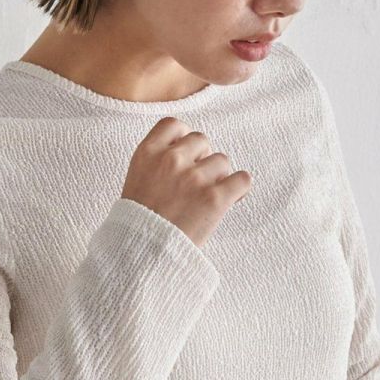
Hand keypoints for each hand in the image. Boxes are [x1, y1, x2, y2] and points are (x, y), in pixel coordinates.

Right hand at [121, 117, 251, 247]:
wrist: (141, 254)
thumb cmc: (139, 223)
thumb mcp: (137, 181)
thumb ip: (158, 162)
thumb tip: (190, 154)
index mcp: (147, 153)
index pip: (174, 125)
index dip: (183, 139)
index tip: (185, 156)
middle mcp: (171, 160)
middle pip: (202, 141)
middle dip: (202, 159)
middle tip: (195, 183)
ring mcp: (193, 178)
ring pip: (222, 161)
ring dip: (218, 177)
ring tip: (205, 198)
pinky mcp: (214, 198)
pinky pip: (242, 179)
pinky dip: (240, 188)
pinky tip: (232, 198)